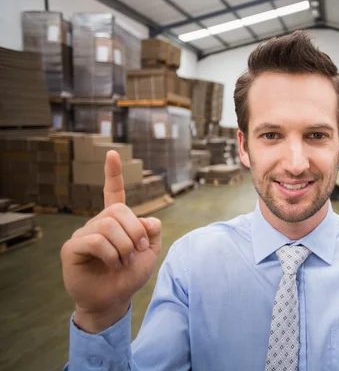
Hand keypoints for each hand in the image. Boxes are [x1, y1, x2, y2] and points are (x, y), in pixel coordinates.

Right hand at [61, 151, 161, 332]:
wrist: (114, 299)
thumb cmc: (130, 275)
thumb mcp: (150, 252)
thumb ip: (153, 232)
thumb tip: (147, 219)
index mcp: (116, 221)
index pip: (113, 192)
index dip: (113, 173)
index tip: (112, 153)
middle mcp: (98, 223)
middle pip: (118, 210)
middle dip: (135, 232)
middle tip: (139, 251)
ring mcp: (83, 234)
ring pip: (108, 225)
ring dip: (125, 246)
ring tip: (125, 261)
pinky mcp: (72, 248)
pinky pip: (95, 240)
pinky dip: (111, 253)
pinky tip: (112, 264)